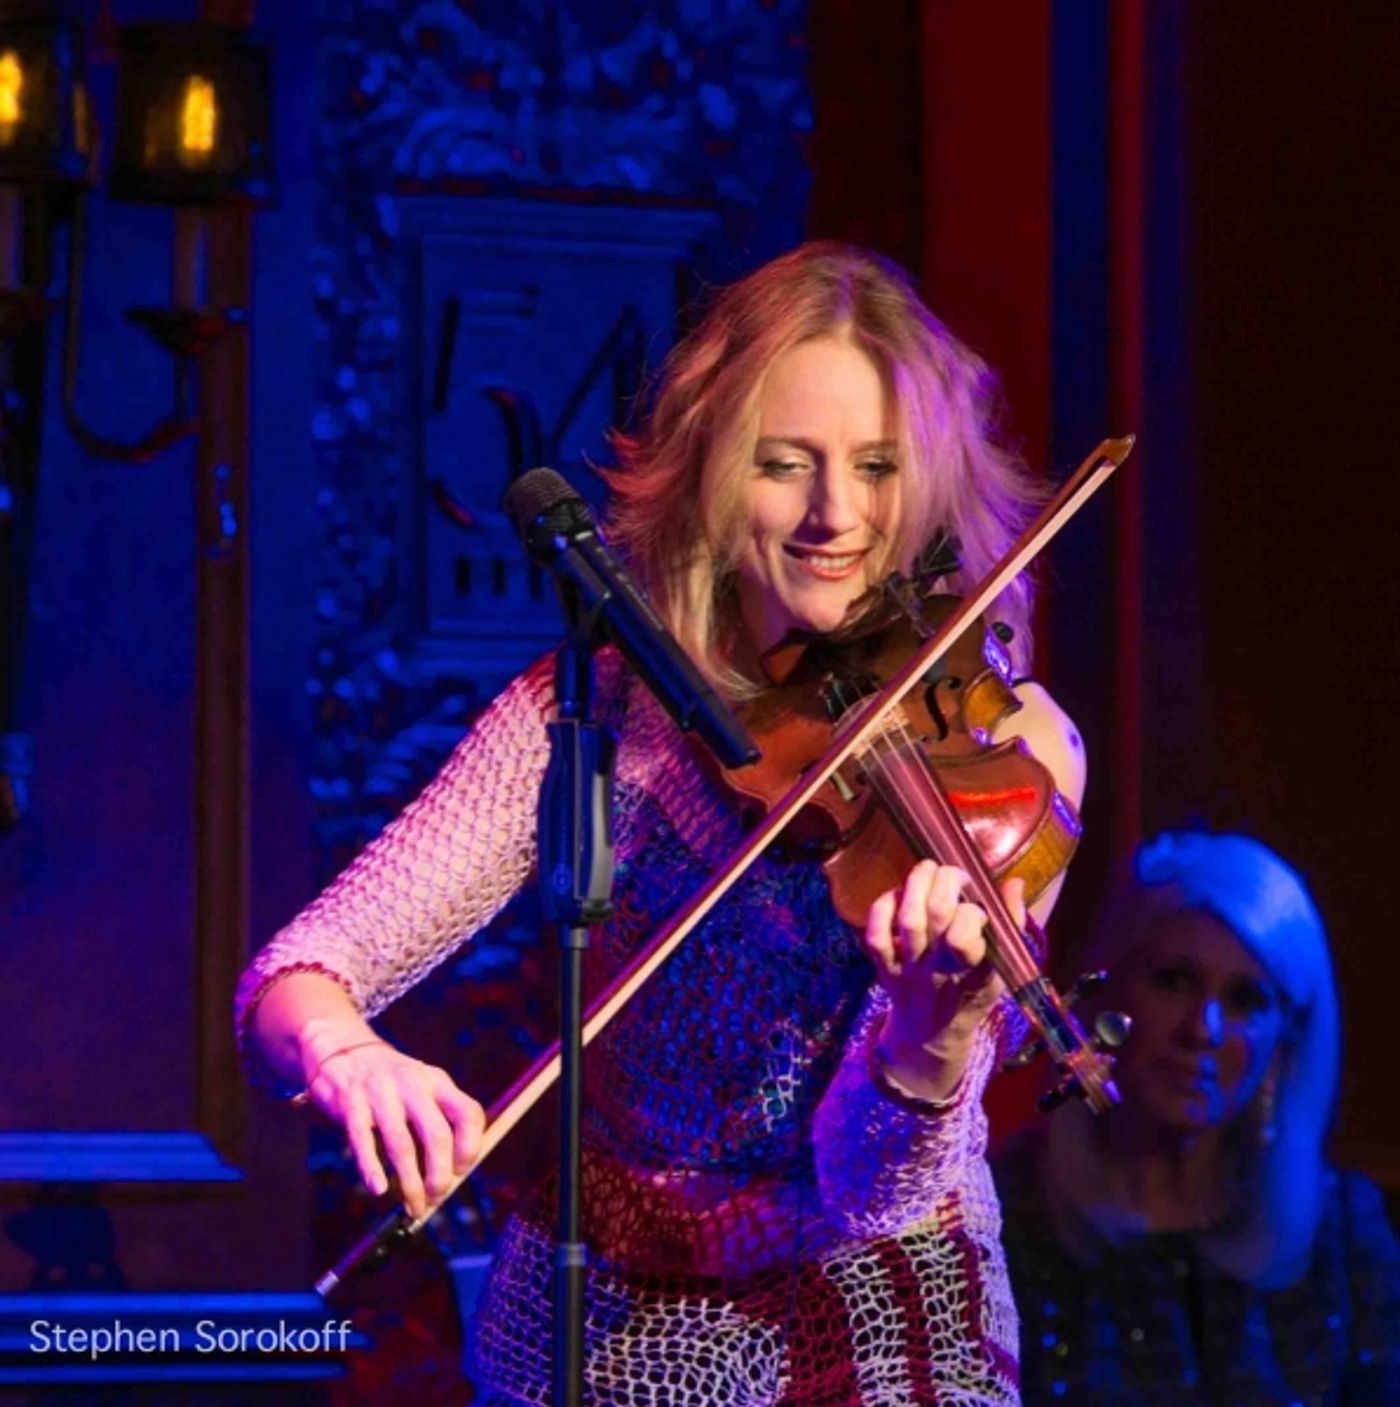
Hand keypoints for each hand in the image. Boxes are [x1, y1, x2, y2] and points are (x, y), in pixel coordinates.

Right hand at [304, 1040, 485, 1219]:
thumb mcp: (422, 1087)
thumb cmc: (390, 1081)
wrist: (344, 1050)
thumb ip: (437, 1120)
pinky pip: (363, 1141)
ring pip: (401, 1145)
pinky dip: (371, 1168)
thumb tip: (452, 1173)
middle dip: (440, 1175)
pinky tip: (379, 1188)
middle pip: (437, 1135)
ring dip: (410, 1183)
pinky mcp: (351, 1105)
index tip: (462, 1170)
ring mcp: (381, 1094)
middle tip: (437, 1198)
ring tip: (414, 1207)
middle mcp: (413, 1085)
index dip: (470, 1146)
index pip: (468, 1113)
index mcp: (437, 1081)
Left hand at [862, 860, 1024, 1099]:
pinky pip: (875, 934)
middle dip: (947, 882)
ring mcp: (908, 968)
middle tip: (955, 875)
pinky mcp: (883, 966)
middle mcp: (937, 969)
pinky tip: (898, 894)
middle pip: (937, 914)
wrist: (930, 1034)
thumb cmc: (971, 996)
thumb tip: (1014, 883)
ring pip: (908, 919)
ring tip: (929, 869)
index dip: (972, 914)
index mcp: (971, 973)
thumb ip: (1011, 925)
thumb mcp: (1000, 969)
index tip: (979, 910)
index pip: (965, 939)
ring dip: (917, 884)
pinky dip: (883, 907)